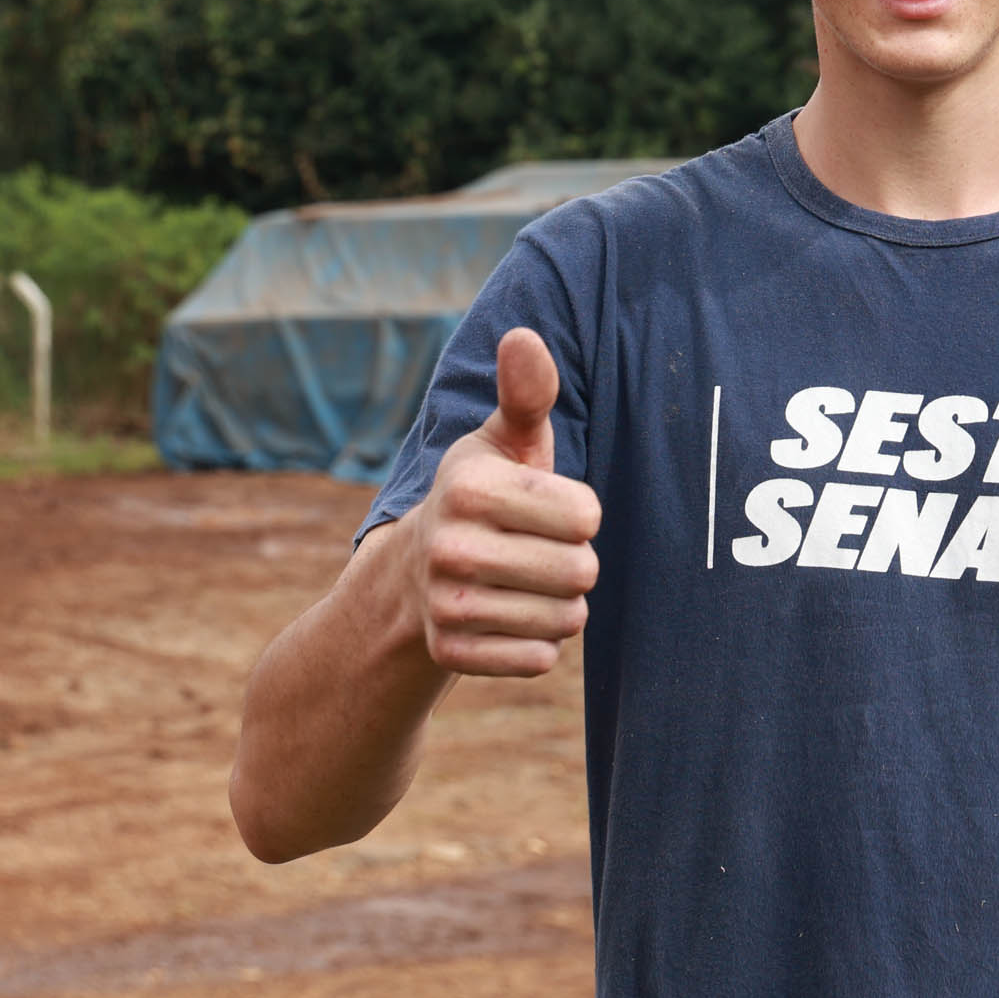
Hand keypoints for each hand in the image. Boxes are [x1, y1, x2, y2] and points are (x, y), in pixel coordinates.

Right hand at [413, 327, 600, 676]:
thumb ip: (525, 394)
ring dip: (560, 604)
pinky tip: (508, 617)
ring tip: (524, 582)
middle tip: (537, 550)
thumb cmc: (485, 495)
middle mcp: (450, 547)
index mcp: (470, 487)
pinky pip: (541, 659)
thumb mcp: (504, 441)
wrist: (412, 574)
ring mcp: (445, 606)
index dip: (580, 513)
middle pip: (582, 571)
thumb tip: (522, 338)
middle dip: (575, 562)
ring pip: (566, 618)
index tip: (546, 507)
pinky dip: (538, 643)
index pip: (586, 516)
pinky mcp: (451, 655)